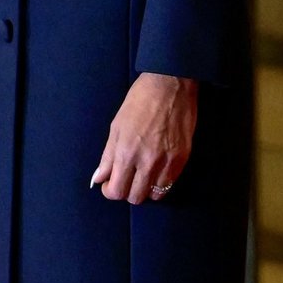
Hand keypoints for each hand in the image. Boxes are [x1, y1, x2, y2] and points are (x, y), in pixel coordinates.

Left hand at [90, 73, 197, 204]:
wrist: (170, 85)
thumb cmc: (139, 101)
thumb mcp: (116, 127)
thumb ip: (108, 157)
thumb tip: (100, 178)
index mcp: (127, 153)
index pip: (116, 191)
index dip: (110, 190)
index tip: (110, 182)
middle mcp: (148, 162)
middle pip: (135, 197)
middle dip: (126, 191)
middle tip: (126, 178)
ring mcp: (168, 162)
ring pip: (154, 195)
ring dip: (145, 189)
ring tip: (142, 174)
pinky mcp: (182, 158)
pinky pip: (169, 184)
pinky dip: (160, 182)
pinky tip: (156, 170)